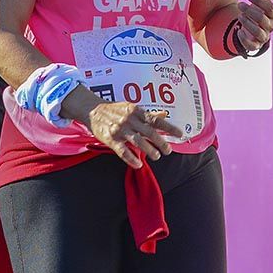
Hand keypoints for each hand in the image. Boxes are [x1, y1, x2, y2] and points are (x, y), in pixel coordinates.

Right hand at [63, 91, 182, 168]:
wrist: (92, 110)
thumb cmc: (114, 110)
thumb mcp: (131, 108)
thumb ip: (148, 114)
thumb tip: (165, 115)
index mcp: (136, 111)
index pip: (155, 120)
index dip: (169, 127)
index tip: (180, 134)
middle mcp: (129, 119)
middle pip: (149, 132)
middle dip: (161, 143)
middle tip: (168, 151)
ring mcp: (119, 129)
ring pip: (138, 142)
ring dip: (149, 151)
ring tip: (156, 157)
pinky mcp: (110, 139)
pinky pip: (122, 151)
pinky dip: (131, 159)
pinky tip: (138, 164)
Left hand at [236, 0, 272, 51]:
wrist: (249, 29)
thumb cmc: (257, 12)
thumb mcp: (261, 1)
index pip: (271, 9)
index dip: (260, 1)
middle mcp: (269, 27)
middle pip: (263, 20)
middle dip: (251, 11)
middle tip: (240, 5)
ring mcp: (262, 37)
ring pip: (258, 32)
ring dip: (248, 23)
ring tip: (239, 16)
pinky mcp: (254, 45)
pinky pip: (252, 46)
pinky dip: (244, 39)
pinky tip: (237, 30)